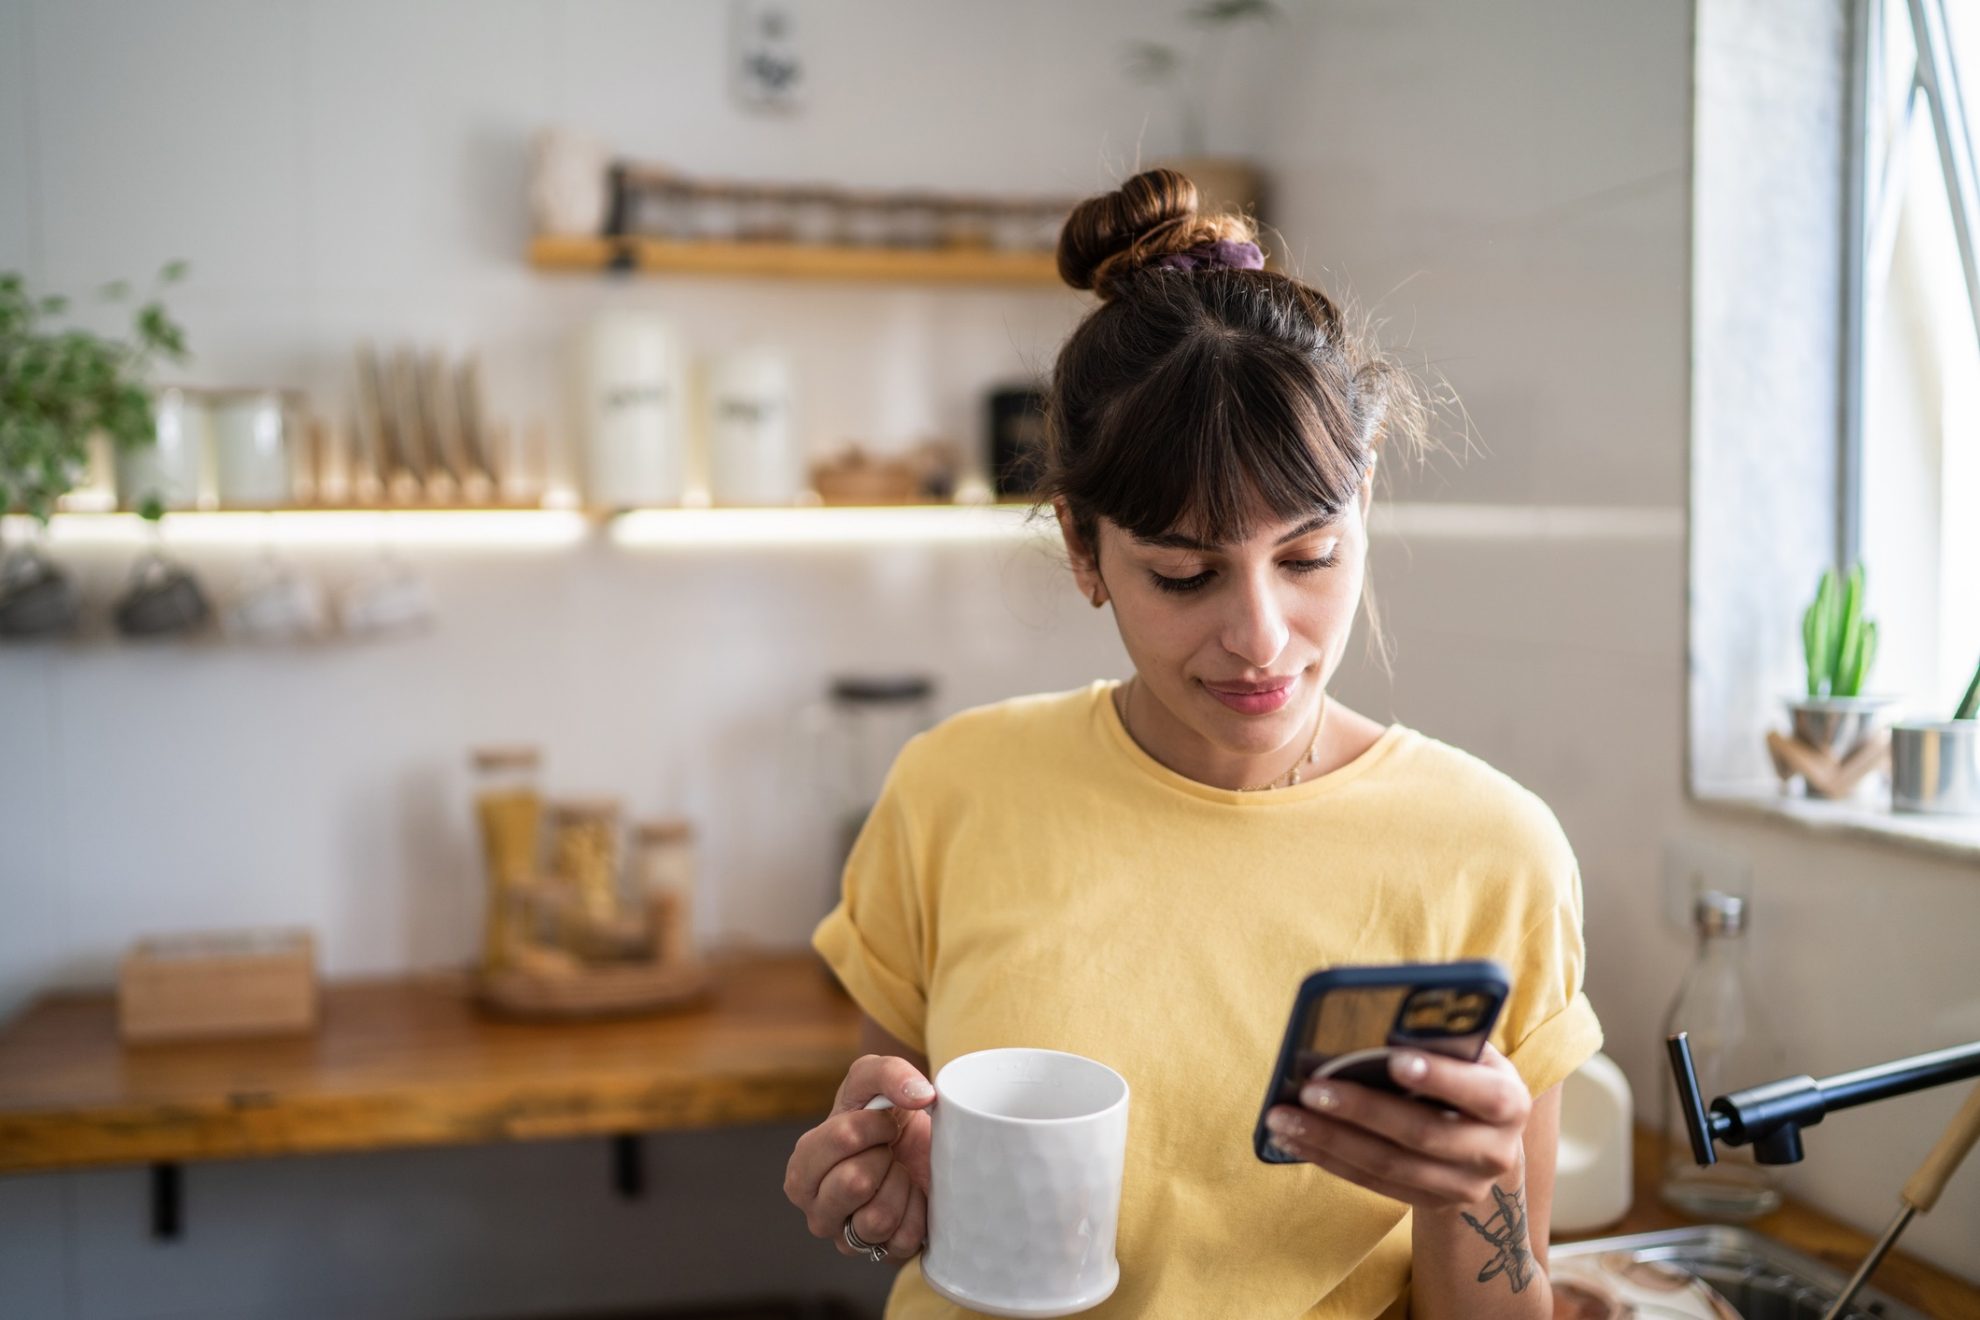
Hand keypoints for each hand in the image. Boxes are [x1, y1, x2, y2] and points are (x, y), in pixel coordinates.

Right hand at [784, 1054, 935, 1260]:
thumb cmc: (884, 1114)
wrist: (921, 1146)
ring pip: (877, 1218)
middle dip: (884, 1156)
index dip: (875, 1124)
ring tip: (898, 1174)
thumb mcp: (874, 1078)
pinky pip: (904, 1239)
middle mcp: (817, 1212)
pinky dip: (918, 1212)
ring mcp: (848, 1240)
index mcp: (801, 1171)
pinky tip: (912, 1198)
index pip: (843, 1140)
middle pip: (855, 1182)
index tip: (883, 1122)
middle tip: (888, 1152)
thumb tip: (920, 1095)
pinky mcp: (882, 1256)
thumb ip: (888, 1073)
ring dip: (900, 1185)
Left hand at [1262, 1045, 1530, 1211]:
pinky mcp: (1429, 1203)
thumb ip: (1442, 1040)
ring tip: (1283, 1118)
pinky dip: (1329, 1159)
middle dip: (1362, 1110)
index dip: (1441, 1077)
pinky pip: (1371, 1182)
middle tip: (1310, 1089)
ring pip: (1388, 1165)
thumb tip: (1385, 1018)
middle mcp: (1494, 1152)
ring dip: (1330, 1140)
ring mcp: (1462, 1186)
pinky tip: (1294, 1140)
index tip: (1394, 1060)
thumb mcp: (1471, 1056)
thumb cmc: (1468, 1078)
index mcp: (1509, 1102)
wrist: (1488, 1144)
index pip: (1481, 1093)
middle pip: (1422, 1133)